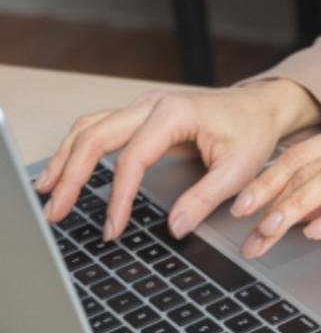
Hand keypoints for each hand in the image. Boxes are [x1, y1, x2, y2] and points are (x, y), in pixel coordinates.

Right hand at [36, 79, 320, 240]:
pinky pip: (98, 129)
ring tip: (48, 194)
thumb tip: (176, 227)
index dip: (119, 196)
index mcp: (174, 113)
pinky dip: (77, 150)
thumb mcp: (239, 169)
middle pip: (96, 136)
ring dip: (66, 160)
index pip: (133, 158)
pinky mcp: (139, 117)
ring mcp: (142, 108)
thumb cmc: (252, 132)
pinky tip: (65, 173)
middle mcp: (151, 104)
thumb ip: (206, 198)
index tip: (113, 228)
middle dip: (72, 176)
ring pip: (89, 128)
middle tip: (57, 211)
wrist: (260, 108)